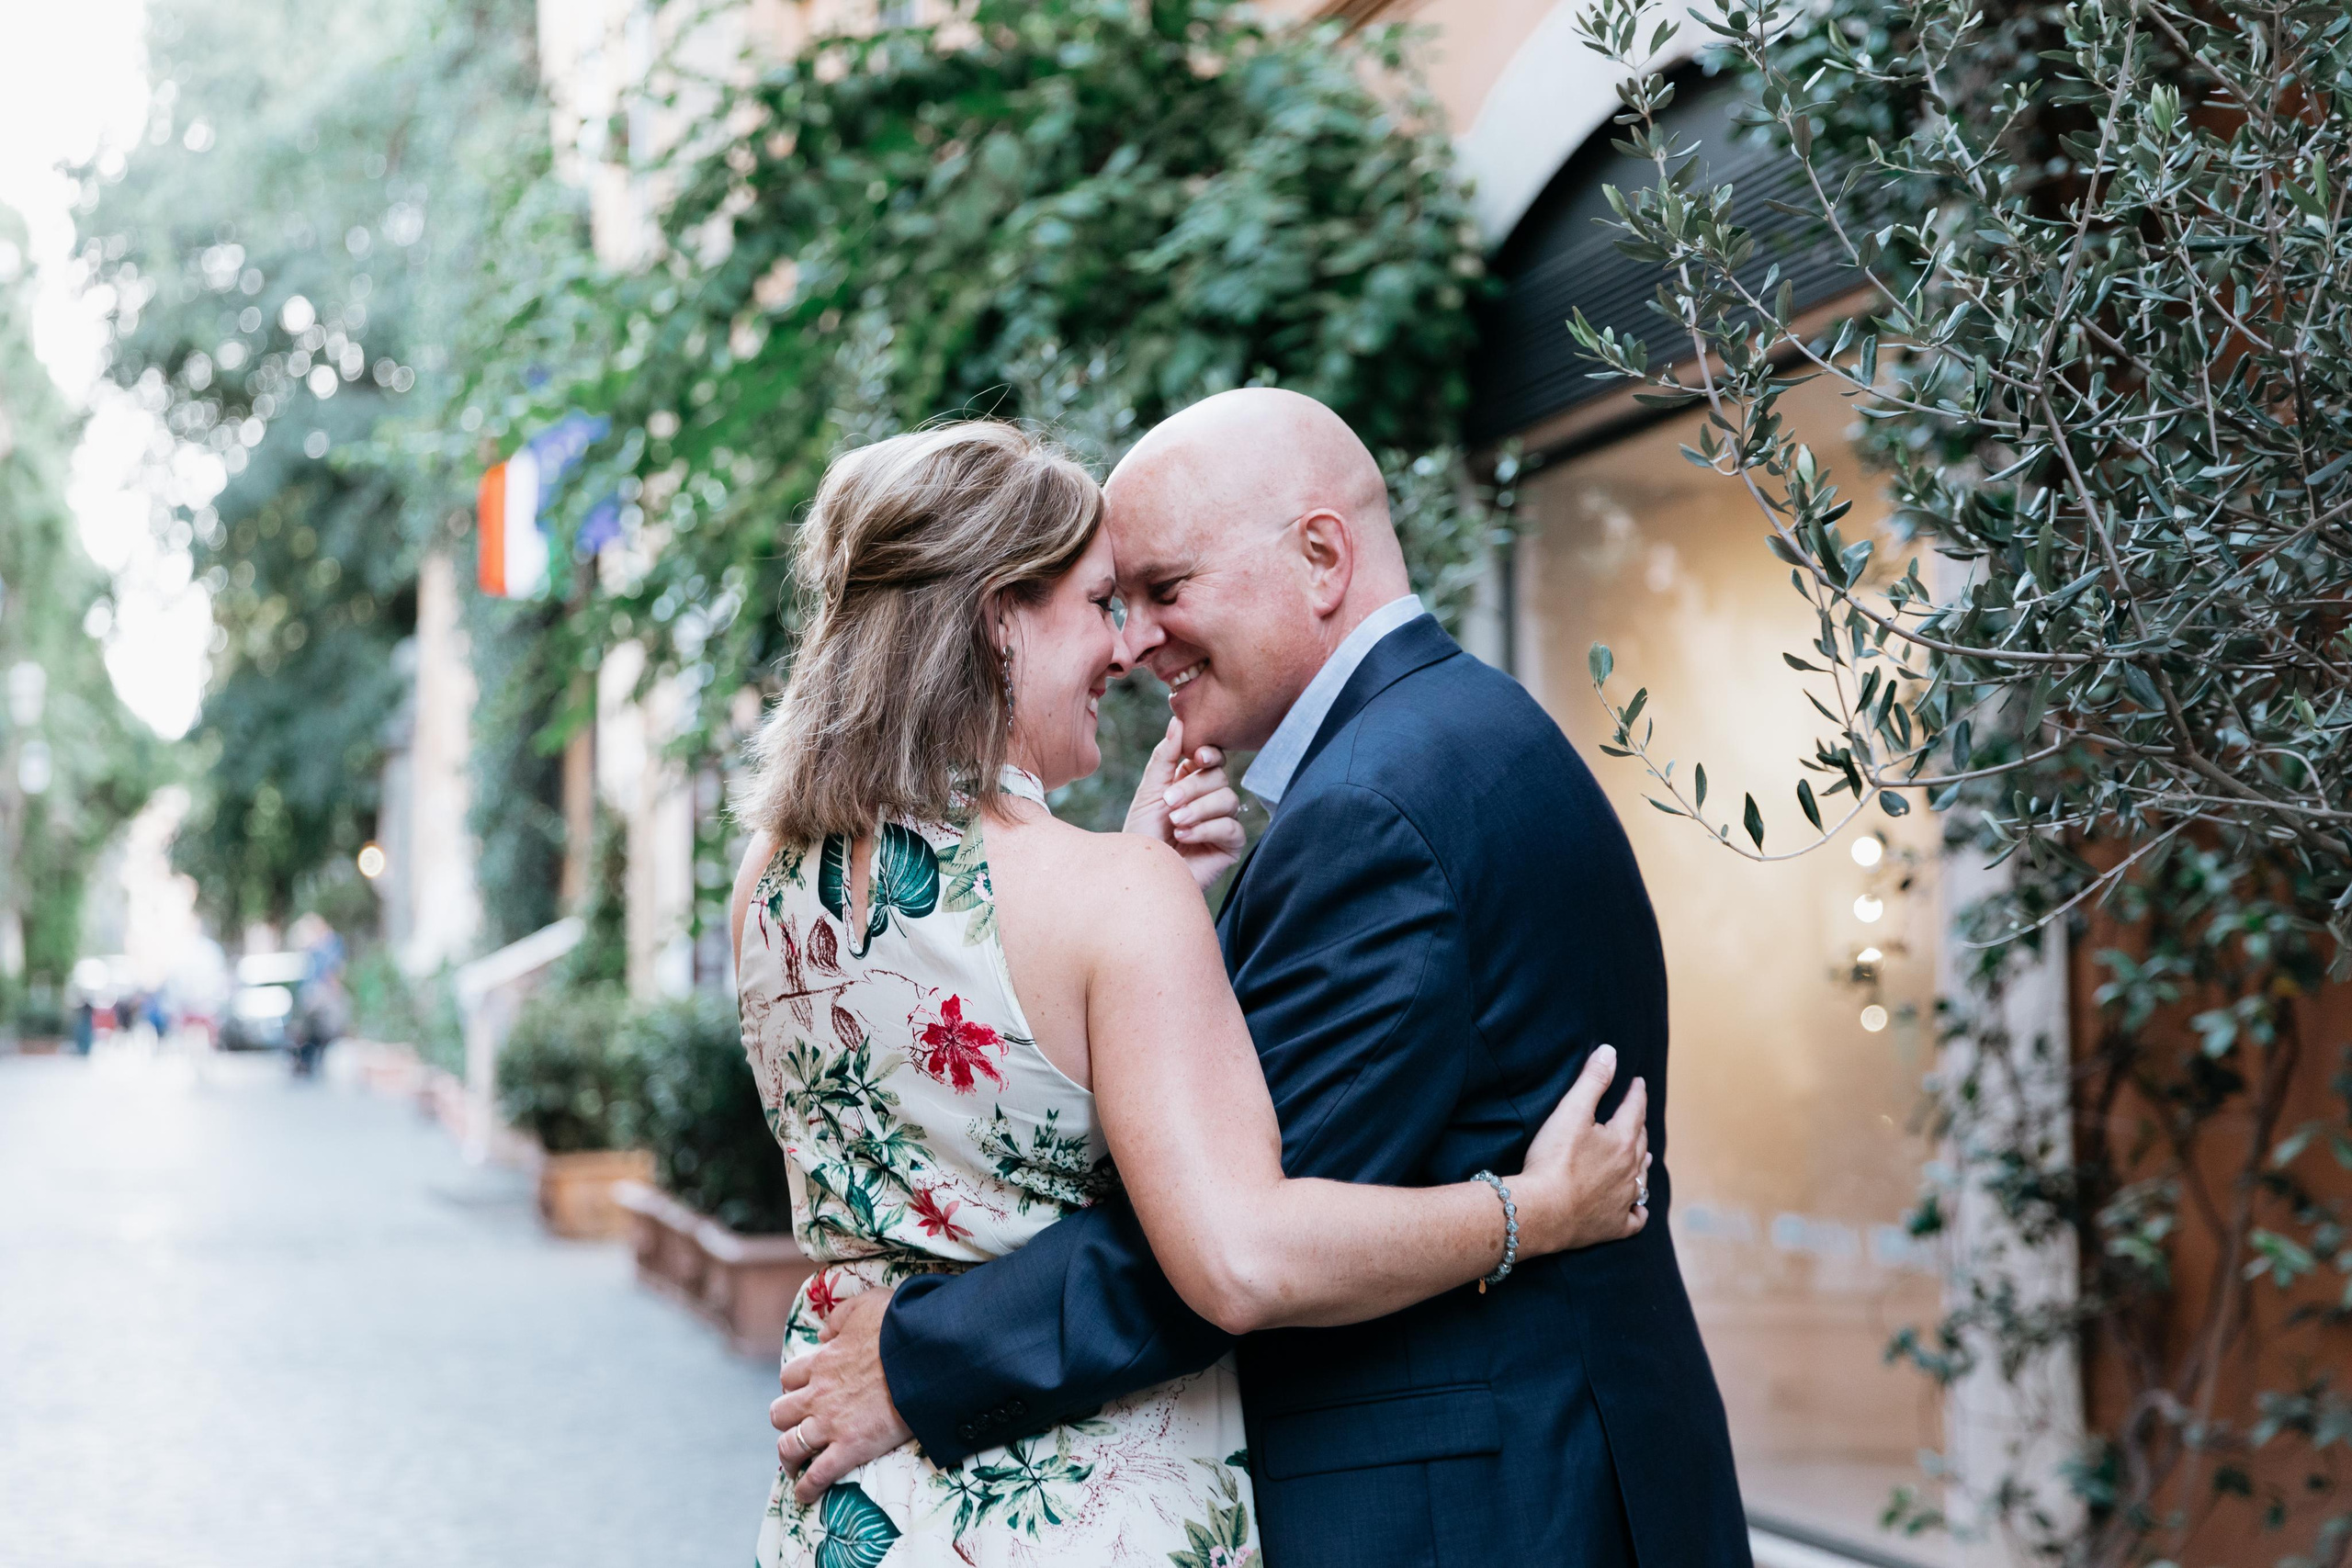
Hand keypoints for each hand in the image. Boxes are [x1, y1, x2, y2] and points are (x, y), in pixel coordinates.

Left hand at [769, 1287, 912, 1504]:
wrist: (923, 1355)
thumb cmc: (898, 1326)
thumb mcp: (865, 1304)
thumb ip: (838, 1318)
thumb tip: (825, 1334)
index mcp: (821, 1362)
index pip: (789, 1376)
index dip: (793, 1385)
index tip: (804, 1390)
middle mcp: (818, 1395)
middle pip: (780, 1413)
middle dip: (786, 1420)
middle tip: (799, 1425)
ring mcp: (831, 1424)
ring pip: (789, 1446)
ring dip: (789, 1457)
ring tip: (795, 1464)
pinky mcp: (850, 1447)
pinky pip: (817, 1475)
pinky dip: (808, 1488)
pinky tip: (806, 1495)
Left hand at [1123, 716, 1246, 891]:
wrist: (1141, 872)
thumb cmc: (1142, 834)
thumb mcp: (1150, 791)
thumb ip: (1164, 756)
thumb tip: (1178, 720)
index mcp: (1192, 782)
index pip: (1212, 759)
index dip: (1209, 754)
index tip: (1197, 757)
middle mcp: (1210, 800)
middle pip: (1219, 777)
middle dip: (1193, 788)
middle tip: (1169, 803)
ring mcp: (1222, 822)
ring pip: (1228, 800)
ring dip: (1198, 809)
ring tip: (1175, 823)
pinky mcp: (1230, 846)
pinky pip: (1231, 827)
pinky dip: (1206, 828)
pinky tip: (1184, 837)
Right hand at [1511, 1045, 1650, 1254]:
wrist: (1543, 1211)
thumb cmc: (1554, 1160)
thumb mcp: (1571, 1112)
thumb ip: (1592, 1080)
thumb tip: (1611, 1052)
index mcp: (1621, 1141)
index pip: (1634, 1110)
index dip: (1636, 1094)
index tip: (1638, 1083)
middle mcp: (1630, 1170)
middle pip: (1640, 1143)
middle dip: (1639, 1126)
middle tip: (1637, 1116)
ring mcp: (1624, 1200)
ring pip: (1642, 1178)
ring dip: (1642, 1164)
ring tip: (1643, 1155)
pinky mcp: (1614, 1226)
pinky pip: (1636, 1218)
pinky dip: (1639, 1210)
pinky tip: (1638, 1208)